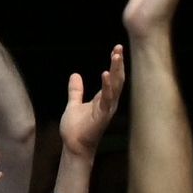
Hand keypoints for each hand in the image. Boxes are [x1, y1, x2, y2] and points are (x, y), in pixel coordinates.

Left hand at [58, 49, 129, 165]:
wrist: (73, 145)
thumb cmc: (76, 128)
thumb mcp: (73, 104)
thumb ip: (76, 90)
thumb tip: (75, 75)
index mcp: (104, 99)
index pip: (112, 78)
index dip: (115, 64)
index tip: (116, 49)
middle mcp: (109, 102)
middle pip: (117, 79)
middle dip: (119, 63)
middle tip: (119, 47)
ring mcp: (107, 109)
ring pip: (115, 86)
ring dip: (116, 70)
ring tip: (116, 55)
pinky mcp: (102, 115)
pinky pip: (106, 98)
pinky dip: (107, 86)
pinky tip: (106, 74)